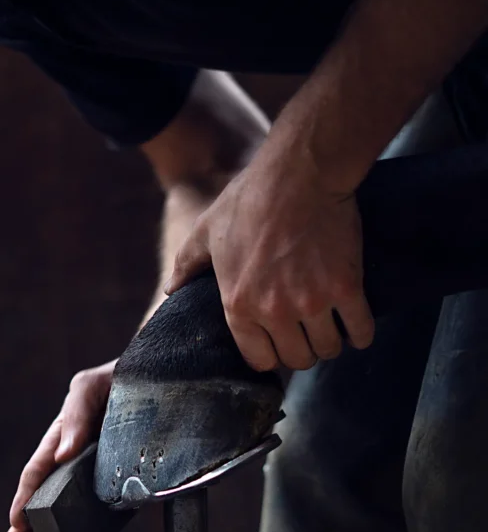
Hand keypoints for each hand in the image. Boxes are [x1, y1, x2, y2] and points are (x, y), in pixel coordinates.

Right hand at [0, 360, 116, 531]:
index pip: (37, 472)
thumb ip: (75, 415)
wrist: (161, 379)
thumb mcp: (90, 387)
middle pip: (47, 500)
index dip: (24, 498)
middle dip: (27, 529)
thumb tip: (63, 452)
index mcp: (61, 440)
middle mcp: (75, 462)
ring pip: (75, 514)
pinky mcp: (124, 485)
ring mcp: (99, 477)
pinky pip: (111, 515)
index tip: (15, 522)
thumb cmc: (116, 378)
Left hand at [165, 129, 374, 370]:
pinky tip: (356, 323)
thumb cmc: (251, 198)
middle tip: (307, 332)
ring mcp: (312, 302)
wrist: (300, 171)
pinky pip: (360, 331)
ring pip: (328, 349)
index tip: (279, 342)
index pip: (260, 359)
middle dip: (303, 350)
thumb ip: (187, 264)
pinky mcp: (346, 288)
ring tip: (331, 325)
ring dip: (332, 341)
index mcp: (238, 305)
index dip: (271, 354)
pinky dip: (361, 332)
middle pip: (297, 359)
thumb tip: (170, 289)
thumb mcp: (207, 229)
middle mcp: (274, 311)